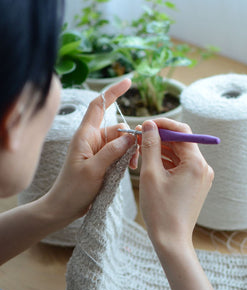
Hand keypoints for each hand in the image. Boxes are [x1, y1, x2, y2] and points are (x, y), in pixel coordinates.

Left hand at [43, 79, 136, 225]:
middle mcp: (92, 139)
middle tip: (139, 153)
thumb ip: (112, 151)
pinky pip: (121, 153)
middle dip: (131, 137)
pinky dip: (129, 158)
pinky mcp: (103, 160)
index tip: (129, 82)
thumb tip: (130, 136)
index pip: (99, 105)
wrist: (64, 207)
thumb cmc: (73, 189)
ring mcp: (98, 150)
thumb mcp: (94, 170)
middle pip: (118, 127)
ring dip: (131, 151)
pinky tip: (131, 169)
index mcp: (85, 135)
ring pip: (123, 141)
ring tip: (133, 166)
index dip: (113, 92)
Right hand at [138, 118, 213, 249]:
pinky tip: (149, 163)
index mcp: (196, 163)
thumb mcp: (151, 174)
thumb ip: (151, 146)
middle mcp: (203, 168)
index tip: (144, 125)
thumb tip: (149, 125)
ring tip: (140, 150)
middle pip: (181, 141)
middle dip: (160, 137)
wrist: (171, 240)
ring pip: (179, 154)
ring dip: (161, 149)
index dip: (162, 124)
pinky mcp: (195, 185)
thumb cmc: (160, 210)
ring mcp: (200, 177)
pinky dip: (166, 162)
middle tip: (138, 137)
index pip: (182, 131)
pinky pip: (180, 166)